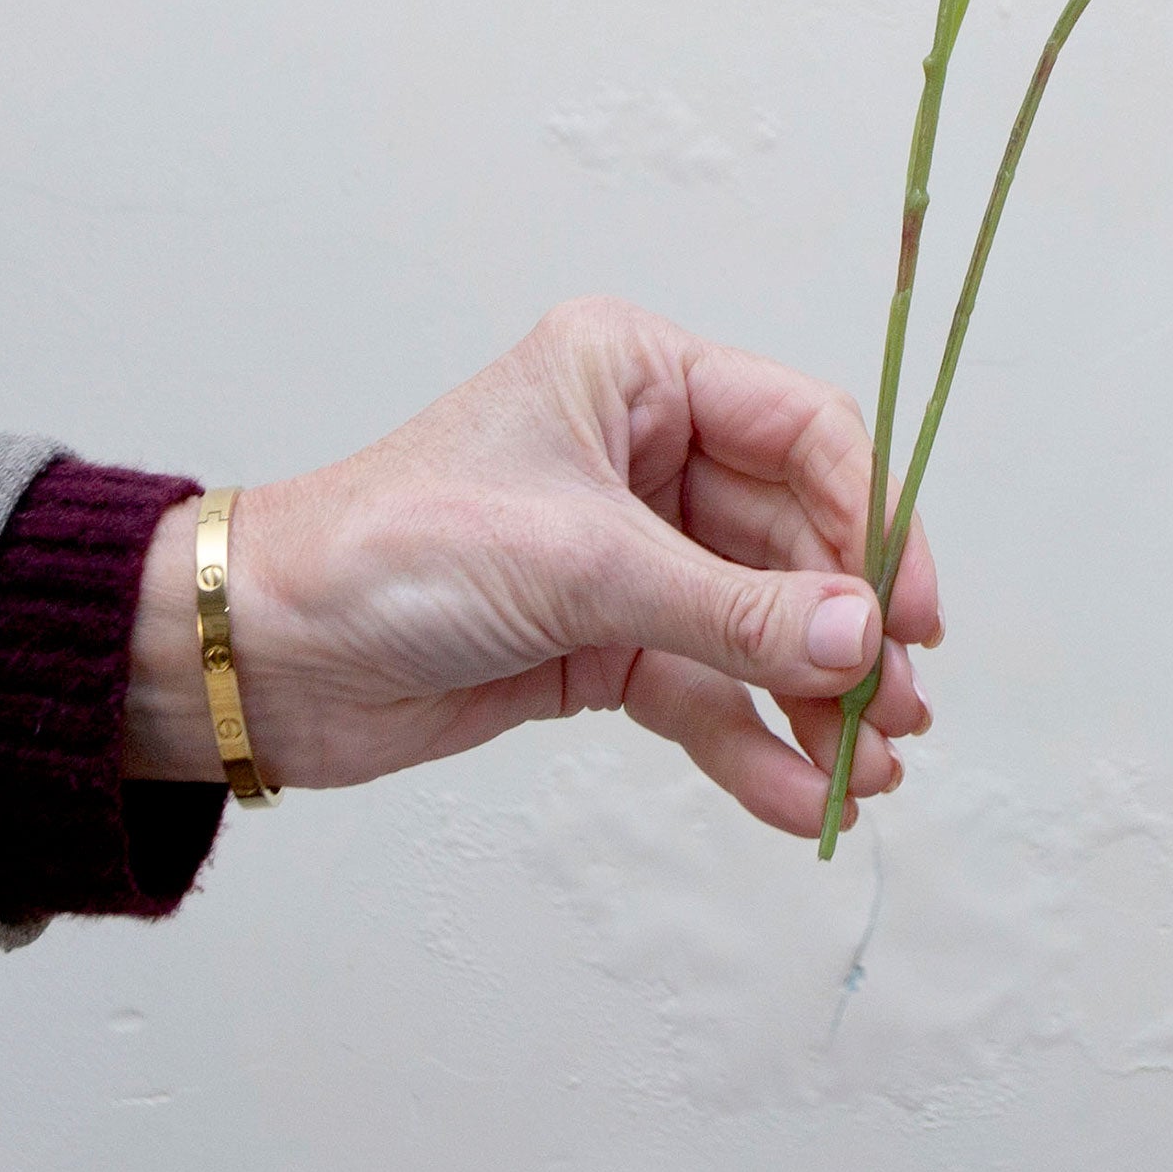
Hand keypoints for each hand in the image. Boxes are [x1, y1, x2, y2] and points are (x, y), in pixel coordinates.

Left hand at [121, 297, 939, 836]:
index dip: (870, 520)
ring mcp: (624, 550)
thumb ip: (732, 611)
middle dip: (847, 631)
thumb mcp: (580, 568)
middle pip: (793, 539)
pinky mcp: (599, 638)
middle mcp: (641, 449)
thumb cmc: (392, 552)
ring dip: (812, 698)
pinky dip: (750, 741)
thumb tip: (864, 642)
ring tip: (869, 775)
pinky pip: (704, 687)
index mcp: (634, 373)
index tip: (907, 616)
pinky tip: (798, 798)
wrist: (265, 655)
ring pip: (756, 623)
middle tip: (900, 713)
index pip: (804, 433)